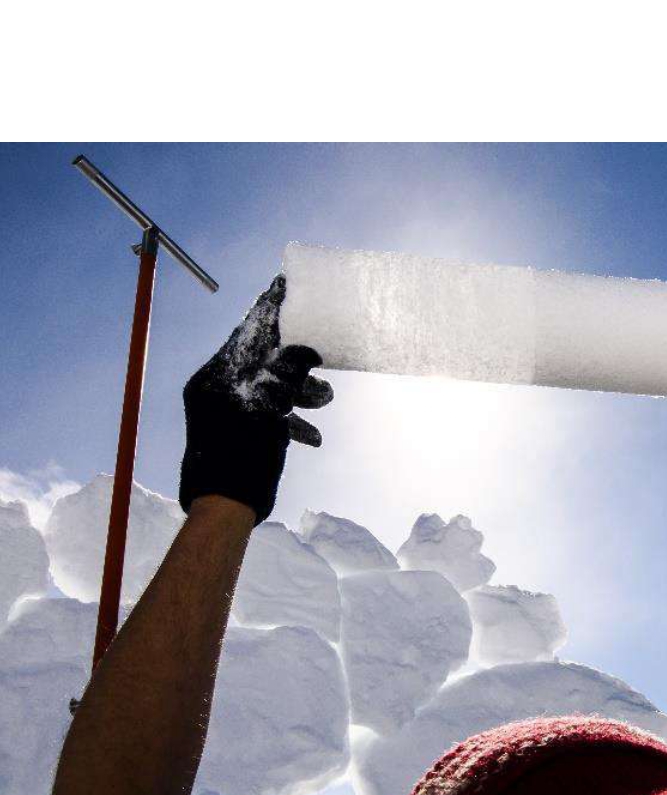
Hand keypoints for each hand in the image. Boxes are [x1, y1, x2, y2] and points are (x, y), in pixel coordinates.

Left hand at [179, 275, 332, 524]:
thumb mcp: (268, 409)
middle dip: (297, 364)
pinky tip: (311, 437)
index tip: (284, 284)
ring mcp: (226, 413)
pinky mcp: (238, 433)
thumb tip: (304, 349)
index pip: (246, 334)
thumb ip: (285, 375)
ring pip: (269, 389)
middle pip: (261, 360)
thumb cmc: (242, 458)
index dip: (269, 310)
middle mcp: (216, 390)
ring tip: (323, 402)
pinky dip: (290, 423)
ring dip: (300, 395)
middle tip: (322, 358)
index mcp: (215, 378)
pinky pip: (268, 416)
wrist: (225, 510)